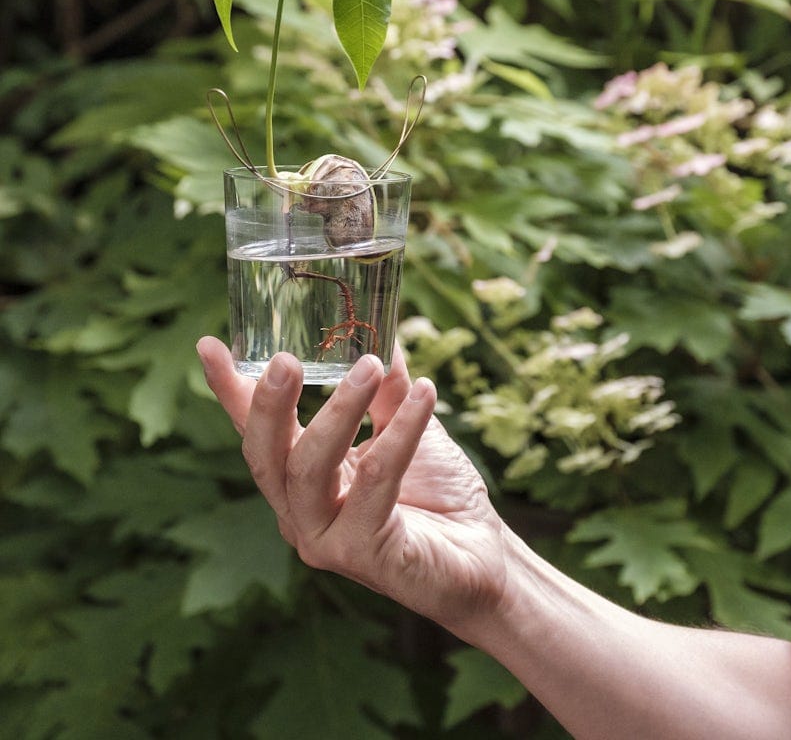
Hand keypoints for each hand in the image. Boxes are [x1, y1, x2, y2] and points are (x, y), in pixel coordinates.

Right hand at [196, 337, 507, 631]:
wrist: (485, 556)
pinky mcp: (367, 556)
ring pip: (309, 470)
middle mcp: (302, 514)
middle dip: (269, 404)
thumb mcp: (405, 428)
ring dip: (338, 411)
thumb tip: (381, 332)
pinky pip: (377, 483)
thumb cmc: (438, 495)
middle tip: (286, 359)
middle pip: (264, 457)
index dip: (230, 390)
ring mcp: (328, 541)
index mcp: (301, 481)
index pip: (255, 432)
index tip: (208, 344)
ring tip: (369, 365)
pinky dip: (401, 431)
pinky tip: (426, 394)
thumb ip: (387, 390)